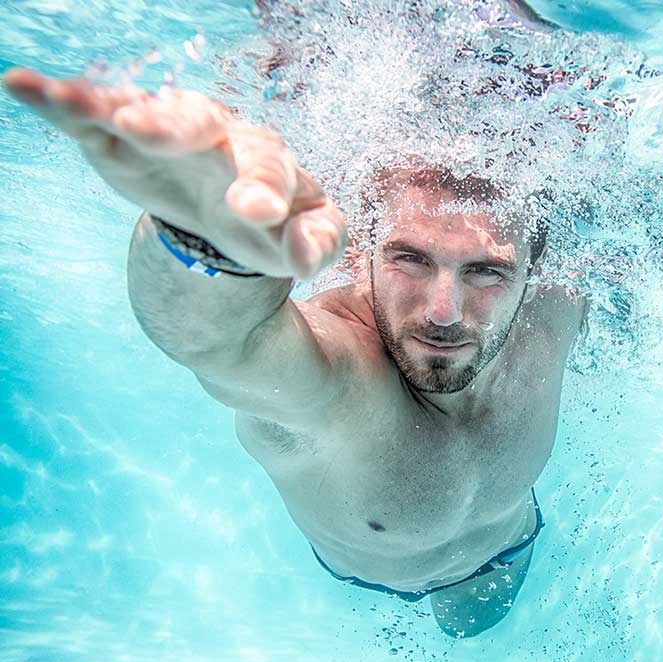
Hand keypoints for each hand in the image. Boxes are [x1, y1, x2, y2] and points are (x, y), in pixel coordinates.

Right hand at [3, 68, 345, 278]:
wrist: (229, 215)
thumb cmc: (270, 228)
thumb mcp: (301, 243)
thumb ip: (314, 245)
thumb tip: (303, 254)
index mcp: (267, 165)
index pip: (270, 169)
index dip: (263, 188)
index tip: (255, 212)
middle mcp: (220, 138)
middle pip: (201, 123)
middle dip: (177, 128)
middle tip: (146, 133)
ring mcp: (173, 134)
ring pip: (145, 109)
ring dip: (114, 106)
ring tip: (79, 106)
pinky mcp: (126, 139)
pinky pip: (97, 111)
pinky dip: (64, 100)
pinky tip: (25, 87)